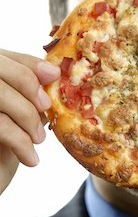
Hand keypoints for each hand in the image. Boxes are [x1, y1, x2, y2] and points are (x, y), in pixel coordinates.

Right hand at [0, 49, 60, 193]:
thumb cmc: (1, 152)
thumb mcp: (19, 118)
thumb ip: (30, 95)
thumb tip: (54, 74)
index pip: (4, 58)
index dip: (29, 63)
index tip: (54, 74)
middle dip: (29, 85)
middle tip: (46, 107)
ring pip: (0, 95)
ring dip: (27, 116)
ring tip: (38, 139)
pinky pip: (0, 124)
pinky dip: (20, 141)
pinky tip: (31, 158)